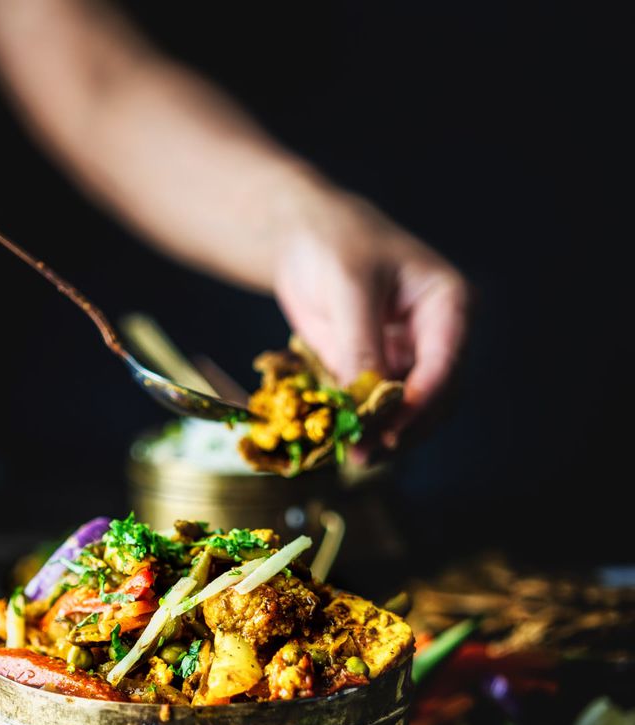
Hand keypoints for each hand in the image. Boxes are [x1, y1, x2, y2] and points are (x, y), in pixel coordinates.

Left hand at [272, 177, 469, 436]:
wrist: (305, 239)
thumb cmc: (336, 245)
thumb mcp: (350, 287)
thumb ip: (361, 343)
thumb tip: (365, 402)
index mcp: (449, 304)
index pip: (445, 362)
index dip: (421, 402)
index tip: (392, 431)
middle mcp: (439, 336)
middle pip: (435, 397)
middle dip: (402, 428)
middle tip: (366, 454)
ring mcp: (411, 359)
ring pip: (411, 412)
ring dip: (384, 436)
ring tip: (353, 456)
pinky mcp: (381, 374)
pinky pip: (379, 410)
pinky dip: (364, 428)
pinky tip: (342, 444)